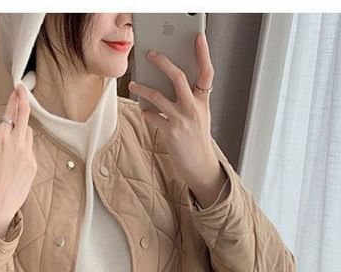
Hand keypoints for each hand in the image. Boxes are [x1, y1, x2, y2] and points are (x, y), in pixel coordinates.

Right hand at [0, 83, 36, 237]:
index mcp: (0, 138)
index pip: (10, 112)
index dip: (15, 99)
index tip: (18, 90)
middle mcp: (16, 143)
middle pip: (24, 116)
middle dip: (23, 103)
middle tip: (22, 94)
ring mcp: (27, 154)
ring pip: (29, 132)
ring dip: (22, 128)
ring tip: (14, 135)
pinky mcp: (33, 164)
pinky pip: (31, 149)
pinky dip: (25, 147)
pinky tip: (16, 156)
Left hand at [128, 32, 218, 187]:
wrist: (200, 166)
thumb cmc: (197, 140)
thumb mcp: (200, 116)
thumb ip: (190, 99)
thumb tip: (168, 83)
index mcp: (203, 101)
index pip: (207, 72)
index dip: (203, 53)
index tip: (198, 37)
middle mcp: (194, 108)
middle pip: (178, 77)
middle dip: (162, 62)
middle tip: (150, 54)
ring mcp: (182, 120)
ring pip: (158, 96)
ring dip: (143, 88)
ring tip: (134, 84)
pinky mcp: (170, 133)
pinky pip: (152, 117)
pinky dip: (146, 112)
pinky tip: (143, 111)